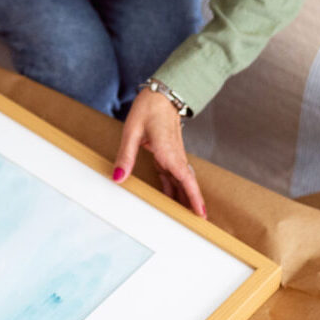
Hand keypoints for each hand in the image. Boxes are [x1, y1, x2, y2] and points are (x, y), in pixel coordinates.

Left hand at [111, 88, 206, 218]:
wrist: (161, 94)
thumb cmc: (148, 109)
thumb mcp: (132, 131)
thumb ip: (126, 156)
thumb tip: (118, 177)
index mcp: (169, 153)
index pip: (186, 180)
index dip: (194, 199)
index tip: (201, 215)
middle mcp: (175, 156)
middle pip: (186, 185)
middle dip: (191, 205)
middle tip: (195, 225)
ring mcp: (173, 155)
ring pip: (181, 182)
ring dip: (183, 198)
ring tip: (183, 217)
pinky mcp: (168, 154)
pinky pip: (173, 175)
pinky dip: (174, 188)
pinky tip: (170, 198)